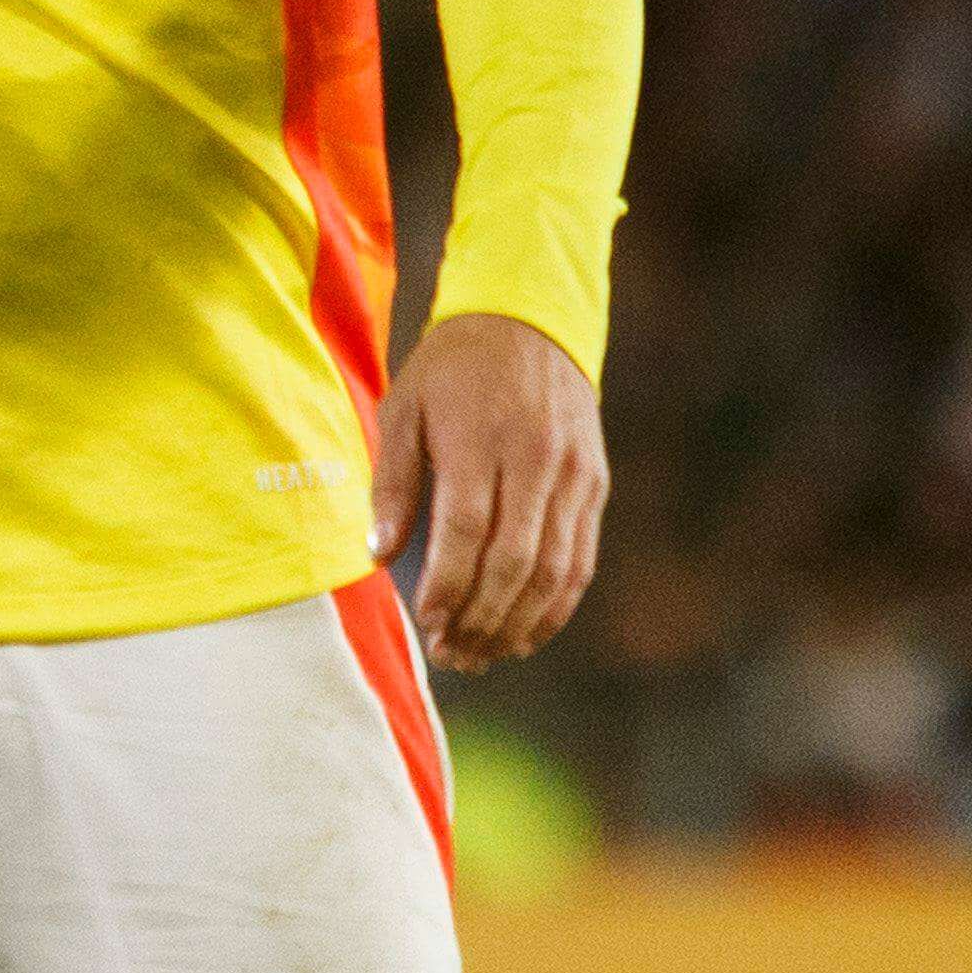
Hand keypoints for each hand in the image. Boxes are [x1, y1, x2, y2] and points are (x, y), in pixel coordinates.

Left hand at [371, 313, 608, 672]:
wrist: (529, 319)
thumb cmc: (453, 368)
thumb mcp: (404, 407)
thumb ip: (392, 483)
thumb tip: (378, 555)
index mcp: (479, 437)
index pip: (467, 530)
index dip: (448, 585)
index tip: (426, 621)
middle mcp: (534, 459)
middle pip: (513, 560)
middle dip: (480, 618)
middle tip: (449, 653)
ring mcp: (571, 474)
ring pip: (552, 570)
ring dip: (516, 623)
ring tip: (480, 653)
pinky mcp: (593, 484)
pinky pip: (580, 560)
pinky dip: (555, 606)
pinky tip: (525, 633)